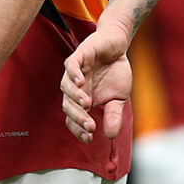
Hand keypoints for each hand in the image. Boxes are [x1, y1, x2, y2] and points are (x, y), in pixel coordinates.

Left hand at [61, 24, 131, 142]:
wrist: (118, 46)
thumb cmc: (115, 72)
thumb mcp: (118, 98)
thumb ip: (113, 115)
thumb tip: (111, 136)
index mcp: (82, 100)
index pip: (72, 118)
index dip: (78, 129)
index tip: (89, 138)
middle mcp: (75, 87)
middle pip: (67, 105)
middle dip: (77, 116)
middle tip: (90, 125)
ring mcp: (75, 71)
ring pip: (65, 85)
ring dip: (74, 96)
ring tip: (86, 103)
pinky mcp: (79, 55)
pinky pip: (71, 65)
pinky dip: (73, 73)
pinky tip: (81, 81)